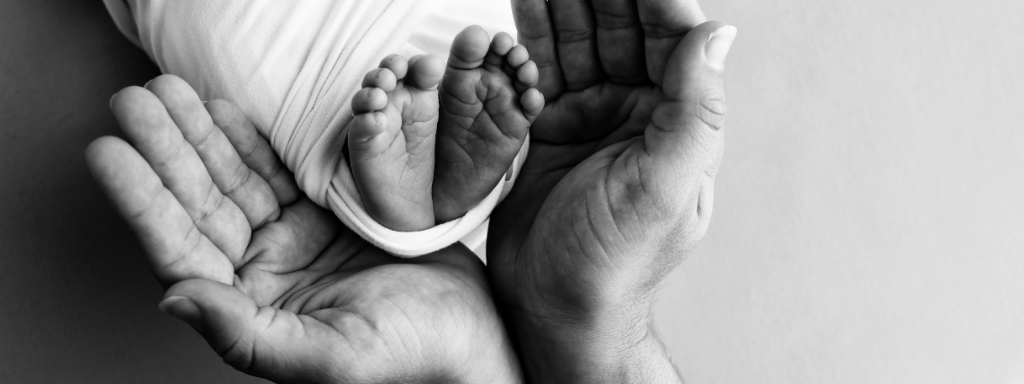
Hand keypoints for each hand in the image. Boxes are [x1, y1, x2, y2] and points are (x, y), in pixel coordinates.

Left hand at [88, 75, 520, 383]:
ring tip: (167, 94)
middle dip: (166, 152)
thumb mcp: (328, 356)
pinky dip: (249, 140)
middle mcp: (261, 277)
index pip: (181, 251)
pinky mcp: (322, 219)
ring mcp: (291, 244)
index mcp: (251, 313)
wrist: (472, 332)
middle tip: (134, 103)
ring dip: (200, 136)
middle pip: (199, 205)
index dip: (143, 201)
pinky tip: (222, 113)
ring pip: (232, 182)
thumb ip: (245, 334)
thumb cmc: (411, 356)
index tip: (111, 154)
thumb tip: (173, 299)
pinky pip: (276, 172)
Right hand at [488, 0, 734, 380]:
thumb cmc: (616, 264)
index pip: (669, 38)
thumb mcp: (664, 185)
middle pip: (618, 30)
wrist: (556, 308)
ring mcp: (588, 118)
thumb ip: (693, 110)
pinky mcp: (545, 129)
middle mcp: (633, 114)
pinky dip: (526, 36)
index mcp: (673, 123)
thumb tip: (718, 35)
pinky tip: (521, 4)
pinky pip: (536, 71)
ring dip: (560, 2)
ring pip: (576, 42)